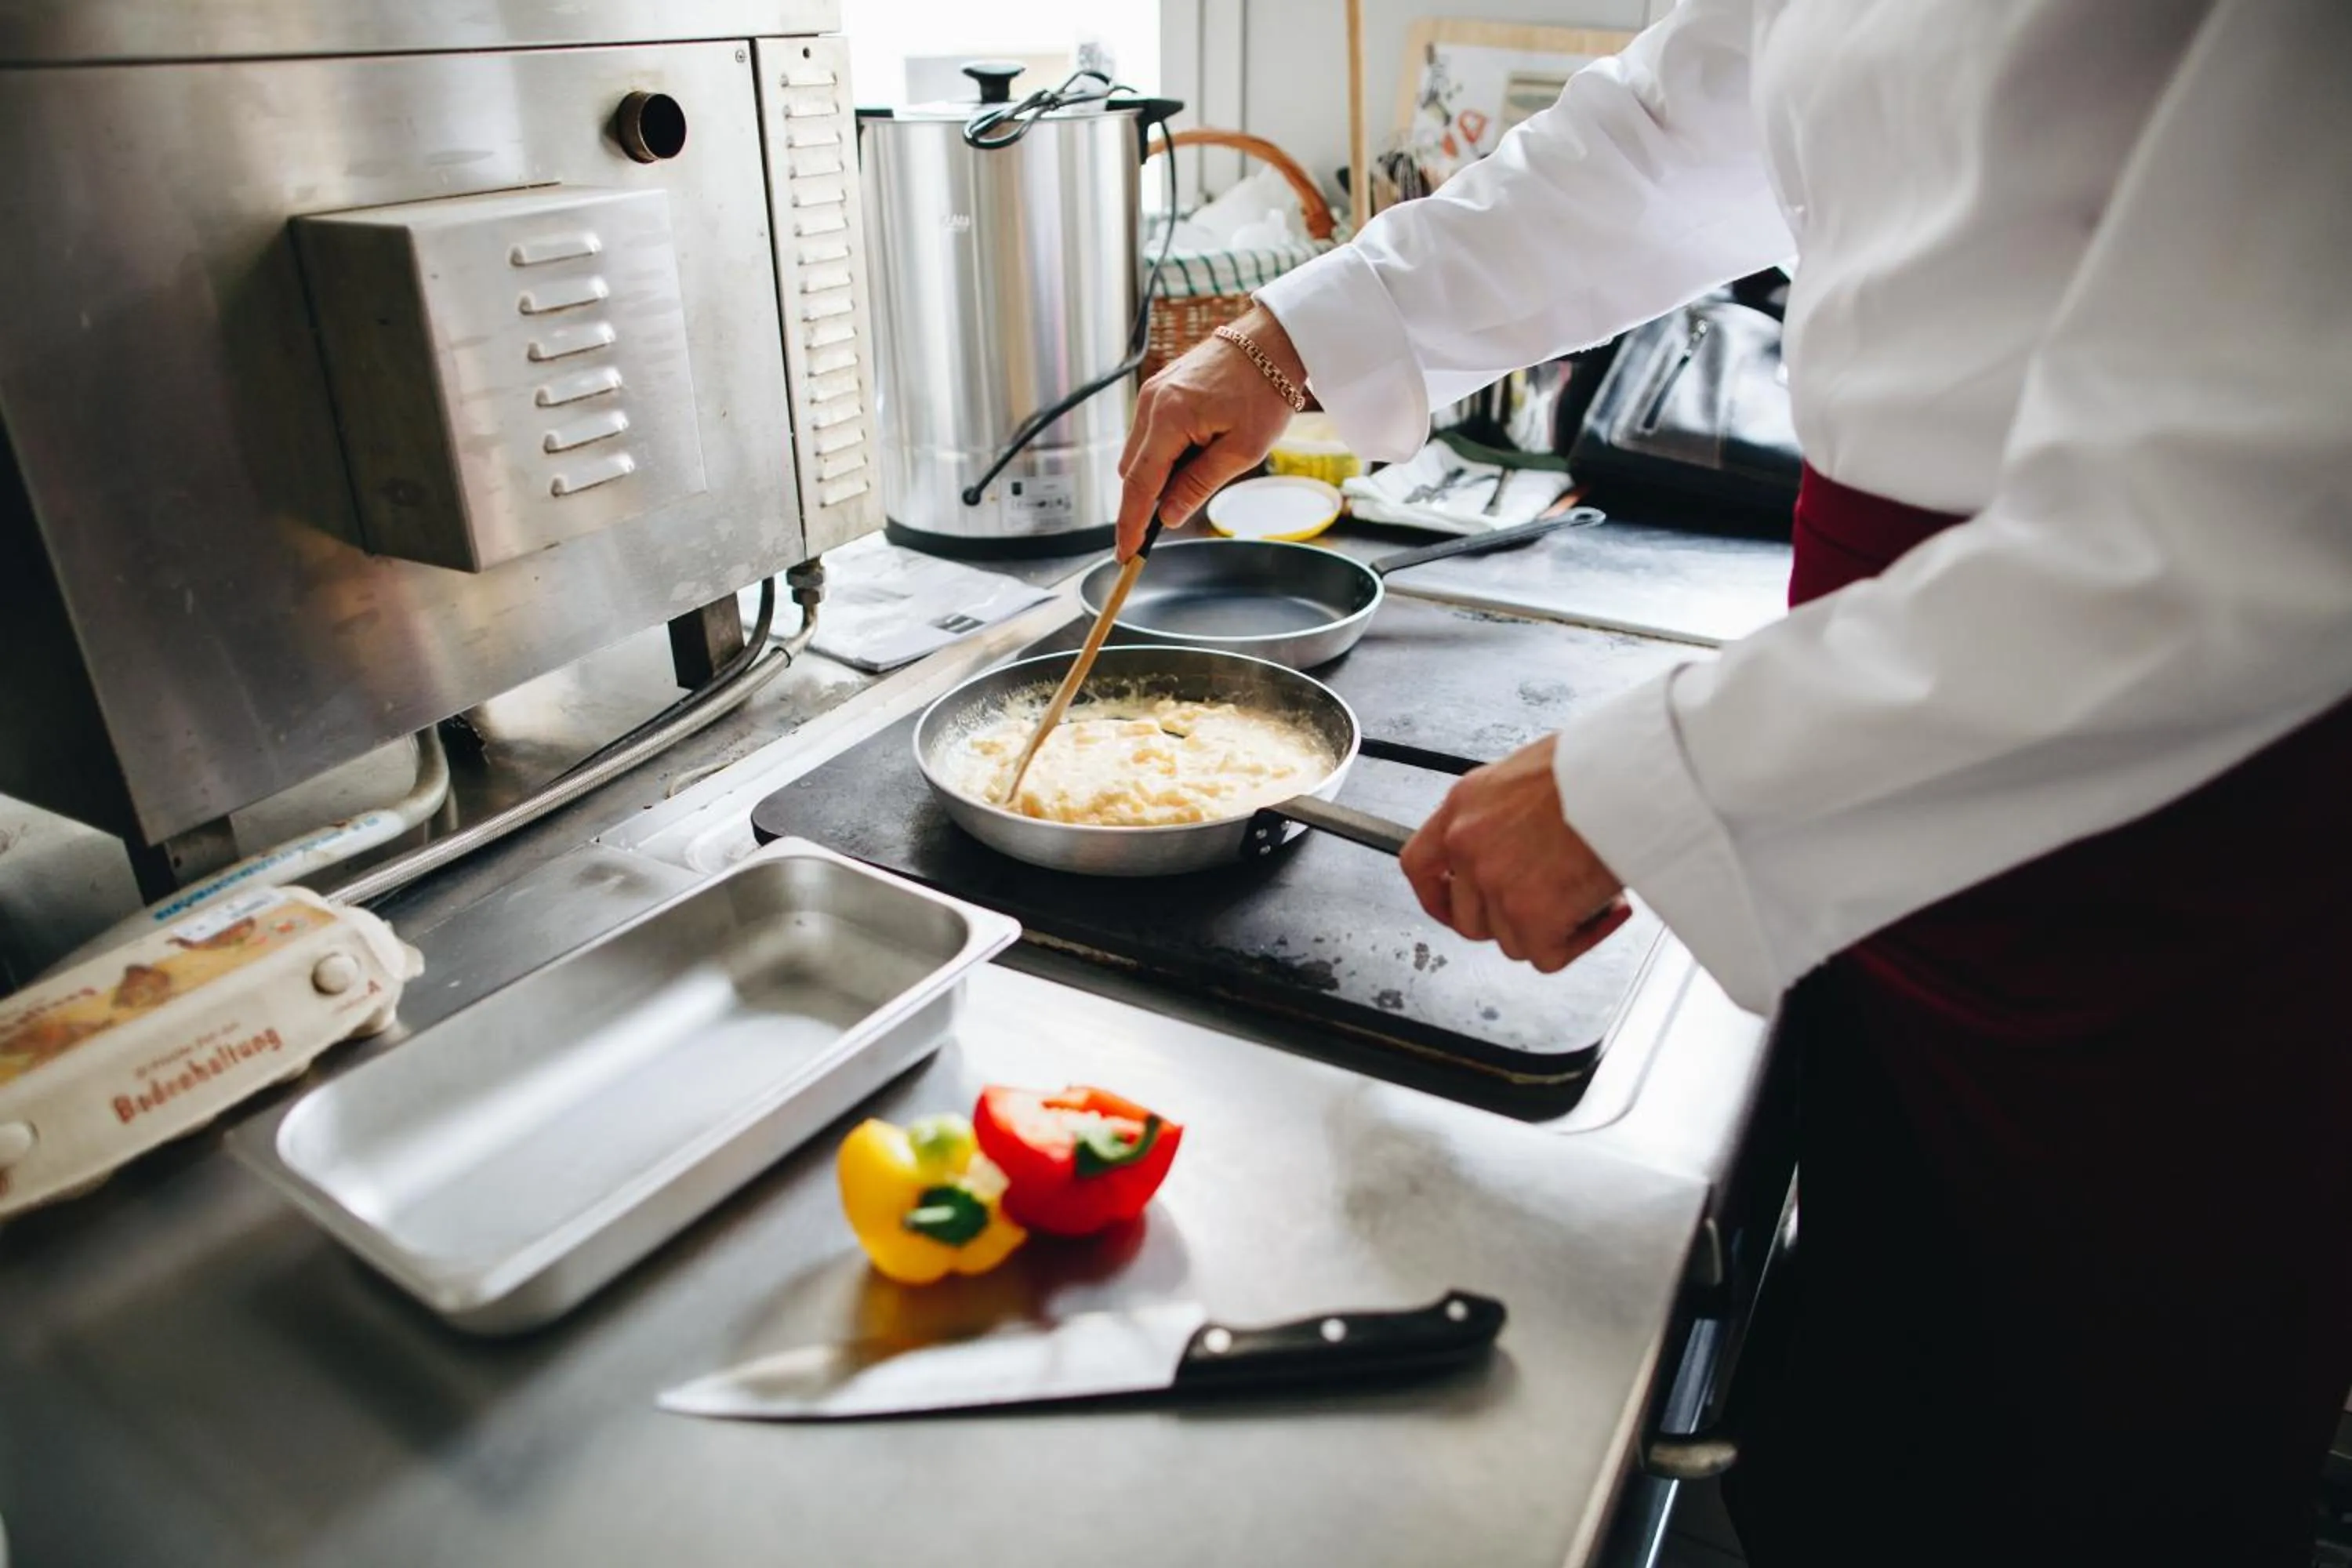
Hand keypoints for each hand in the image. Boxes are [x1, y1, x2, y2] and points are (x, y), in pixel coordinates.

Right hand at [1115, 305, 1306, 559]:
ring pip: (1139, 454)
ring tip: (1203, 468)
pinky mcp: (1160, 389)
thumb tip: (1168, 516)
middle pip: (1132, 472)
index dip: (1130, 524)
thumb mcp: (1242, 450)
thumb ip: (1198, 485)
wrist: (1270, 340)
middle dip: (1146, 499)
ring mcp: (1152, 394)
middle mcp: (1150, 404)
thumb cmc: (1264, 389)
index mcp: (1169, 419)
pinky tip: (1196, 451)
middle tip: (1178, 513)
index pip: (1139, 486)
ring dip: (1158, 474)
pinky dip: (1163, 453)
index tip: (1125, 553)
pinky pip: (1149, 434)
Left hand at [1399, 736, 1632, 972]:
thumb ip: (1504, 816)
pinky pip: (1546, 956)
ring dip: (1551, 929)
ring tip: (1590, 892)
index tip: (1452, 904)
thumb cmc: (1595, 764)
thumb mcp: (1526, 774)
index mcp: (1463, 805)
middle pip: (1468, 919)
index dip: (1436, 896)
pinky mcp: (1531, 914)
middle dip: (1508, 921)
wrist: (1628, 770)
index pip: (1419, 865)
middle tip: (1549, 902)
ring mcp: (1495, 882)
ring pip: (1510, 941)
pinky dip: (1580, 941)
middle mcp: (1468, 844)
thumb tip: (1518, 847)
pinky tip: (1606, 909)